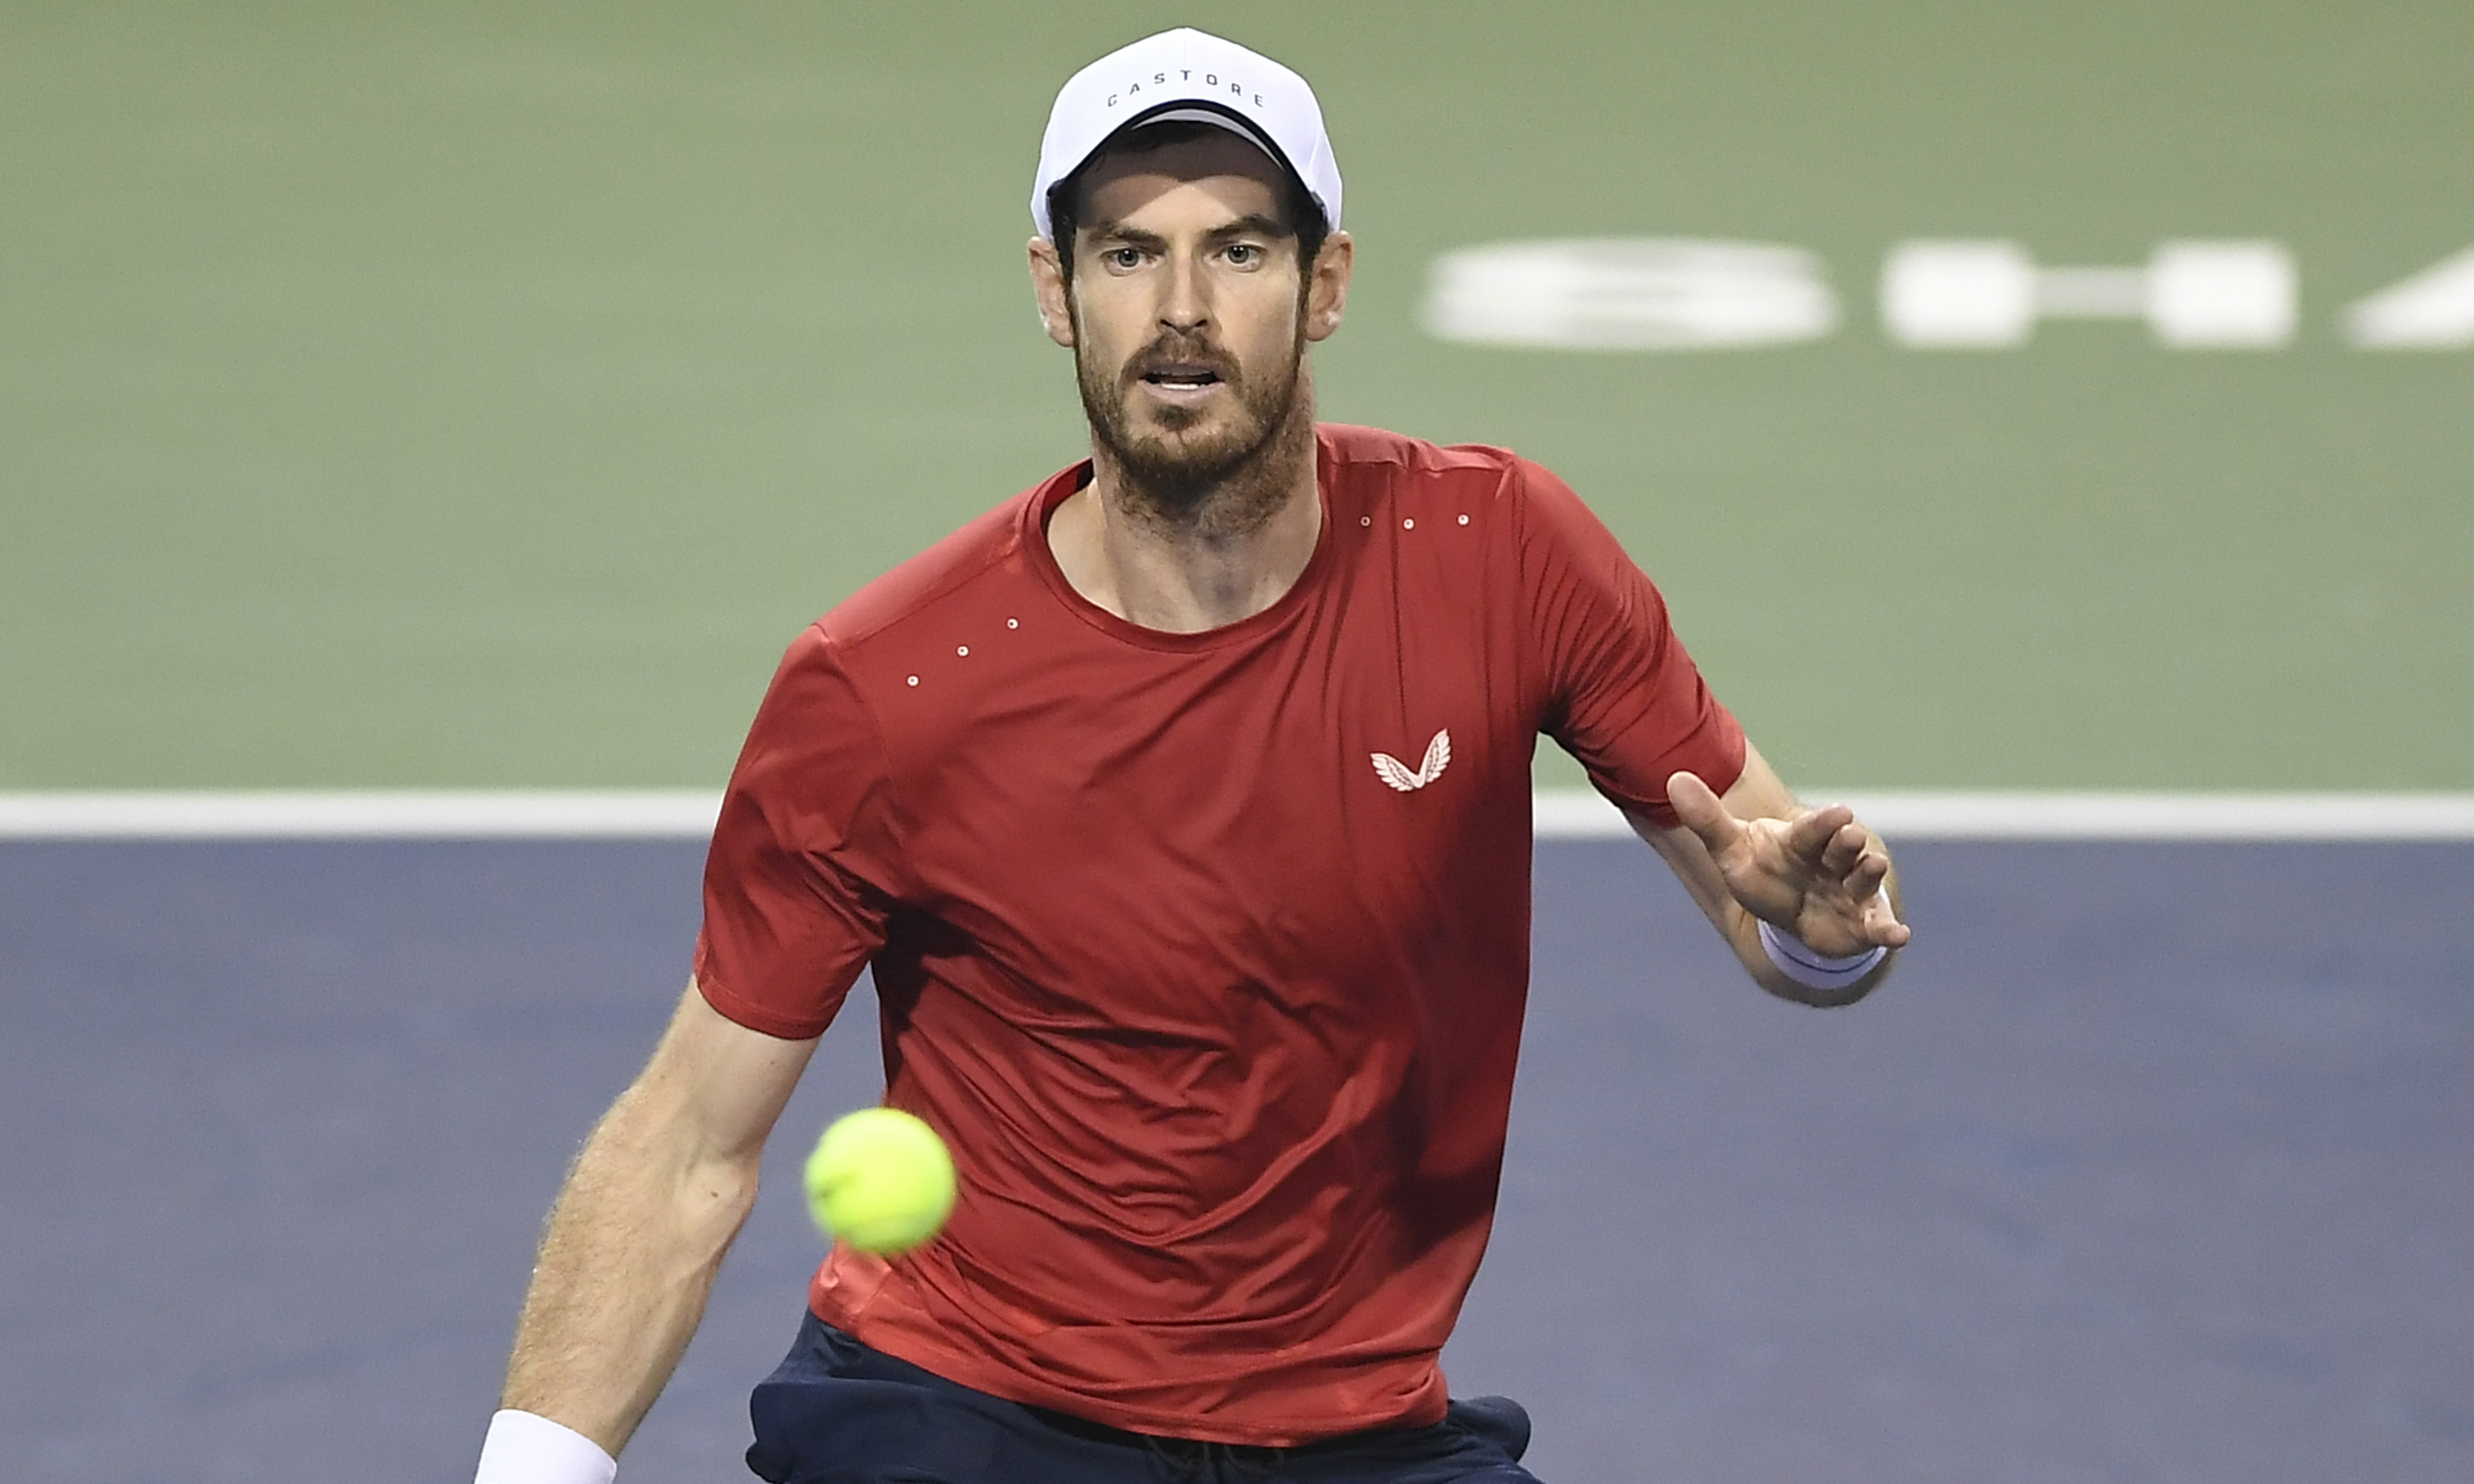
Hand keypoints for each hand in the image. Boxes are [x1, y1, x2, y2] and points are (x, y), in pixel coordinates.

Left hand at [1667, 770, 1910, 957]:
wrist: (1789, 912)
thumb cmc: (1764, 873)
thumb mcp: (1731, 850)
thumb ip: (1707, 819)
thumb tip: (1672, 779)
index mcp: (1803, 839)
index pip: (1813, 828)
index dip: (1824, 822)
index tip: (1838, 812)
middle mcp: (1832, 860)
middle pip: (1841, 848)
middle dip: (1845, 842)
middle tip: (1849, 835)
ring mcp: (1850, 890)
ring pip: (1862, 878)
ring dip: (1869, 872)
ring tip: (1875, 865)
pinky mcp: (1862, 922)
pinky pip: (1877, 926)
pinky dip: (1888, 931)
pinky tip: (1900, 937)